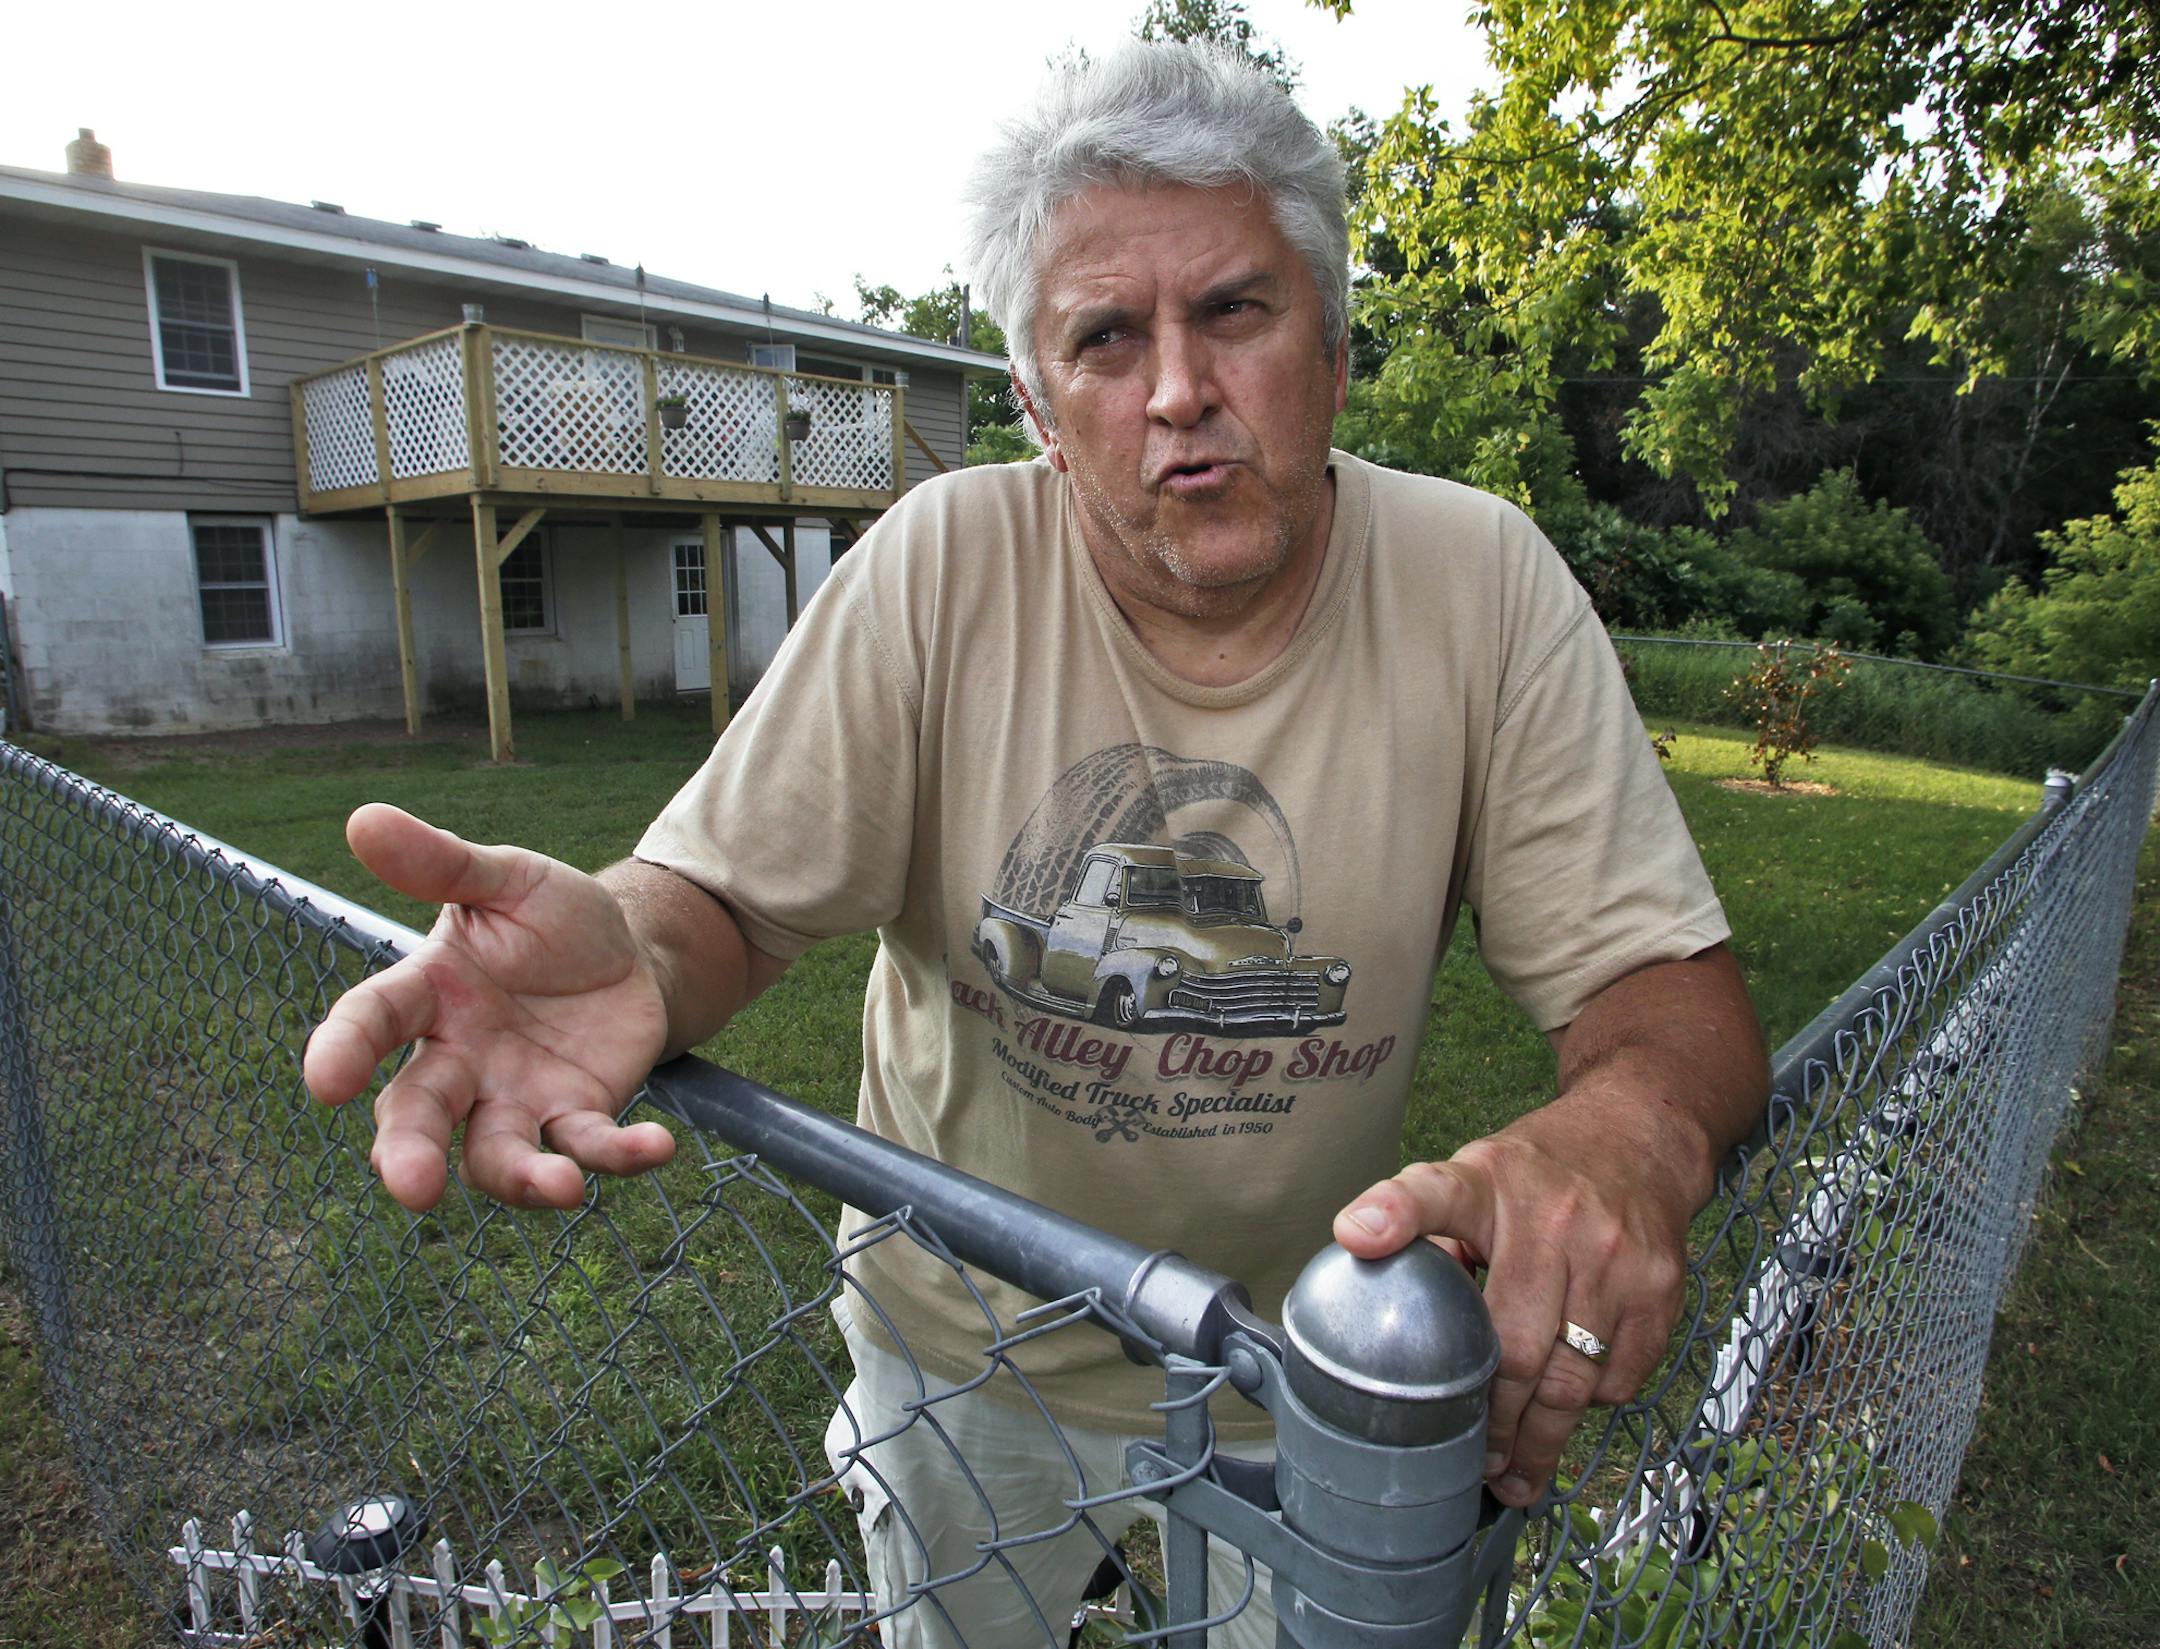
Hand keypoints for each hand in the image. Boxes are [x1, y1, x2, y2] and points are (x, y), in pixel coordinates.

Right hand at [303, 803, 676, 1212]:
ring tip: (563, 1186)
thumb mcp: (508, 880)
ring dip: (524, 1179)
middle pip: (418, 1116)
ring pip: (497, 1156)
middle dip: (409, 1155)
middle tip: (413, 1189)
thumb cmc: (550, 917)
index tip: (325, 1083)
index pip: (370, 1024)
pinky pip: (589, 1145)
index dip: (343, 1051)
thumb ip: (443, 864)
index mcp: (427, 994)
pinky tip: (658, 1145)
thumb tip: (364, 818)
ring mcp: (514, 1096)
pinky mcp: (575, 1113)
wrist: (629, 952)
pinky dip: (619, 1155)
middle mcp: (459, 1059)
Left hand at [1331, 1097, 1695, 1508]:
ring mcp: (1613, 1254)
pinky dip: (1592, 1401)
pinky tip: (1570, 1406)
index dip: (1393, 1214)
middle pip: (1513, 1345)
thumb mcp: (1475, 1177)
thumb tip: (1394, 1319)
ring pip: (1570, 1379)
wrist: (1638, 1139)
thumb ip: (1432, 1239)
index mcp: (1485, 1182)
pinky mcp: (1660, 1287)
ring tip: (1514, 1474)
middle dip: (1490, 1418)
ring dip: (1539, 1438)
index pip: (1433, 1193)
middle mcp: (1552, 1215)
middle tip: (1471, 1460)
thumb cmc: (1536, 1175)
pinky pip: (1619, 1378)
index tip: (1357, 1235)